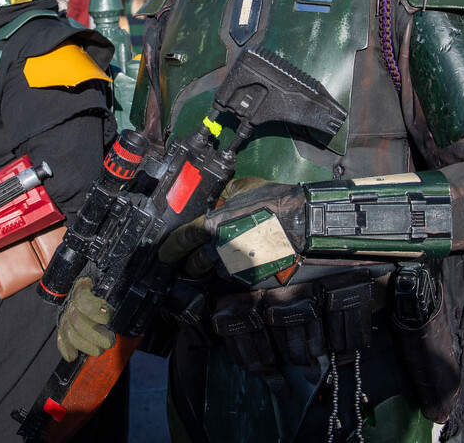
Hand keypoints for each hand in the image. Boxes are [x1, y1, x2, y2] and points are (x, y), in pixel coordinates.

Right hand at [56, 277, 115, 360]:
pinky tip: (74, 355)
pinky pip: (60, 339)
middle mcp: (70, 302)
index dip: (95, 310)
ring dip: (85, 345)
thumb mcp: (108, 285)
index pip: (83, 300)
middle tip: (110, 341)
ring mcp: (64, 315)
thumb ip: (114, 292)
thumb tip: (125, 306)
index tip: (109, 316)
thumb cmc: (101, 287)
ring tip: (100, 350)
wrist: (86, 287)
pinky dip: (66, 349)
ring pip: (69, 332)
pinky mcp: (62, 327)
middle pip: (76, 320)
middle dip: (94, 335)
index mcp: (81, 288)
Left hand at [159, 178, 303, 282]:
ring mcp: (235, 264)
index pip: (182, 239)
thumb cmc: (270, 200)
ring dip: (214, 268)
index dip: (171, 248)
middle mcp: (219, 248)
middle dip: (190, 264)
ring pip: (215, 272)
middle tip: (190, 262)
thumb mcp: (242, 187)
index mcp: (212, 225)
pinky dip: (235, 271)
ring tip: (219, 262)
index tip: (165, 254)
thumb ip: (224, 194)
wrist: (297, 220)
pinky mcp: (251, 274)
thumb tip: (216, 198)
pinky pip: (236, 275)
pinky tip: (240, 263)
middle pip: (195, 264)